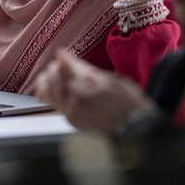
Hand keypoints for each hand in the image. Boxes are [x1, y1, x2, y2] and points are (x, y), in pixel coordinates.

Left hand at [33, 50, 154, 133]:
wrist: (136, 131)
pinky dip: (49, 94)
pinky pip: (54, 104)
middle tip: (57, 64)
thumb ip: (90, 71)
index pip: (66, 67)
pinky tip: (48, 89)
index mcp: (89, 84)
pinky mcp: (72, 120)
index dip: (63, 58)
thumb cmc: (130, 105)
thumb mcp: (115, 80)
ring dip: (48, 80)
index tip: (62, 53)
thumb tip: (73, 61)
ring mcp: (73, 110)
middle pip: (55, 78)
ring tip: (49, 74)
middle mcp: (77, 97)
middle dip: (54, 68)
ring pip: (50, 91)